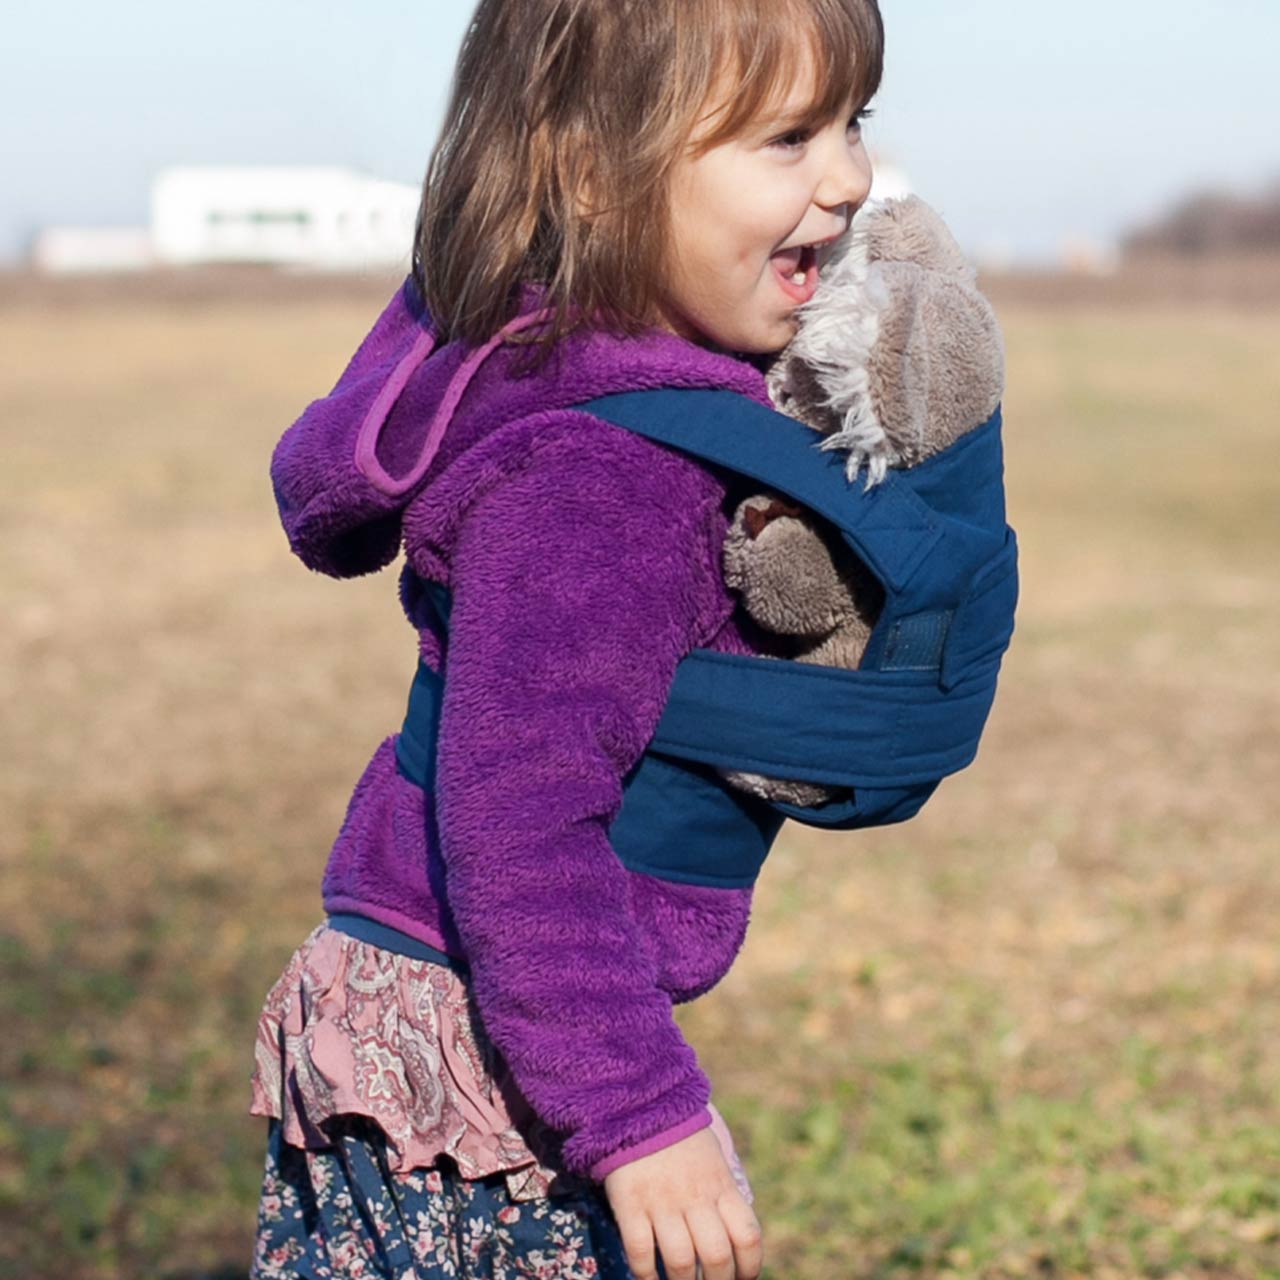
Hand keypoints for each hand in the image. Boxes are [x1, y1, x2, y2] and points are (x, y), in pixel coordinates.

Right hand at [603, 1125, 763, 1279]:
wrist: (640, 1106)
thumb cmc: (681, 1140)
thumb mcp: (714, 1162)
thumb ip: (724, 1198)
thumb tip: (735, 1242)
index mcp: (721, 1185)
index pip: (748, 1237)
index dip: (750, 1268)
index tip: (742, 1279)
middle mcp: (695, 1195)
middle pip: (716, 1257)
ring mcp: (662, 1200)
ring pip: (680, 1261)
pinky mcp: (631, 1202)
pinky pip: (640, 1252)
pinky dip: (646, 1275)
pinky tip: (650, 1279)